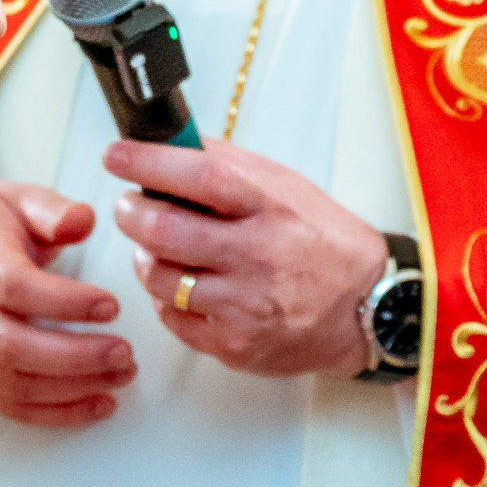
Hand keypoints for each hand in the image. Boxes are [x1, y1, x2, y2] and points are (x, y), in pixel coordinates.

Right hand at [0, 181, 135, 426]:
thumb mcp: (18, 198)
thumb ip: (54, 212)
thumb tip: (84, 222)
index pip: (15, 287)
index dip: (65, 301)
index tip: (111, 305)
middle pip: (13, 345)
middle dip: (74, 356)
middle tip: (123, 353)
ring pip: (13, 382)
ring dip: (72, 388)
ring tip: (121, 374)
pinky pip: (11, 405)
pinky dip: (57, 413)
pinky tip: (99, 404)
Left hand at [108, 136, 388, 378]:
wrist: (367, 308)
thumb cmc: (326, 245)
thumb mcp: (288, 189)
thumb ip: (231, 165)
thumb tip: (175, 141)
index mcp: (270, 208)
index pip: (200, 177)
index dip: (150, 163)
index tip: (119, 154)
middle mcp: (257, 256)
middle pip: (165, 231)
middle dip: (131, 213)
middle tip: (130, 206)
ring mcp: (244, 305)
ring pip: (159, 277)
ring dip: (146, 257)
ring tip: (160, 248)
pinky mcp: (234, 344)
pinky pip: (172, 318)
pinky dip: (167, 298)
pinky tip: (185, 285)